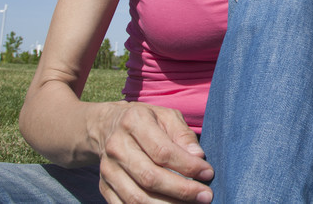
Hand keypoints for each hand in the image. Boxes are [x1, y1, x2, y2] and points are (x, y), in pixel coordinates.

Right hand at [98, 102, 213, 203]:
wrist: (107, 126)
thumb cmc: (146, 121)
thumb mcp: (167, 116)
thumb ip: (183, 135)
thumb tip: (198, 157)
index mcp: (134, 122)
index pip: (163, 151)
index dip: (187, 166)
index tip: (208, 173)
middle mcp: (117, 147)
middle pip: (150, 177)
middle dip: (182, 190)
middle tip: (206, 196)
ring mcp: (108, 170)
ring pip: (137, 197)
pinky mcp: (104, 187)